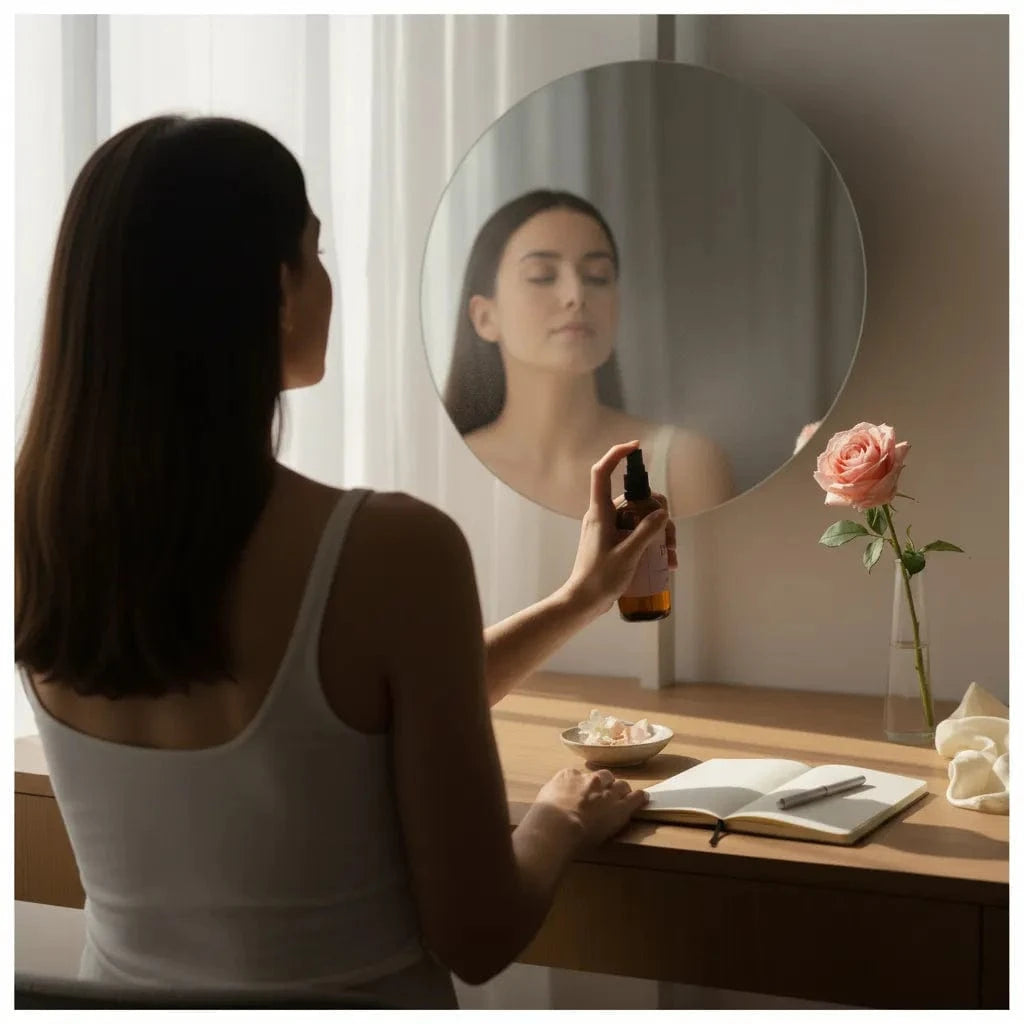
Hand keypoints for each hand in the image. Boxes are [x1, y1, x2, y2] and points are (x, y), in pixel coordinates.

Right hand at [534, 766, 648, 848]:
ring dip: (620, 792)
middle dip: (605, 785)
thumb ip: (555, 794)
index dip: (583, 786)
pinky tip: (642, 799)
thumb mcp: (544, 798)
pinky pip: (635, 797)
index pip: (581, 776)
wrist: (558, 825)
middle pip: (604, 777)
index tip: (582, 795)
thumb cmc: (544, 816)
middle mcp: (591, 779)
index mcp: (570, 775)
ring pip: (621, 785)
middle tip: (603, 796)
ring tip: (622, 799)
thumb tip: (555, 799)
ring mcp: (607, 792)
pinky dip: (639, 798)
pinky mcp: (620, 807)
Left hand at [562, 440, 675, 616]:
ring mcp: (610, 529)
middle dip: (659, 515)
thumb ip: (646, 532)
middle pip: (635, 499)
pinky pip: (637, 533)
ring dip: (660, 533)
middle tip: (670, 539)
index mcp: (600, 513)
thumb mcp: (627, 555)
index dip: (616, 455)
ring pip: (640, 518)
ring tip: (670, 557)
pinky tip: (666, 563)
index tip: (636, 449)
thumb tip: (662, 512)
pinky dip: (652, 543)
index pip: (602, 473)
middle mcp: (604, 516)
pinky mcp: (615, 542)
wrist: (583, 602)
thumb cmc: (599, 579)